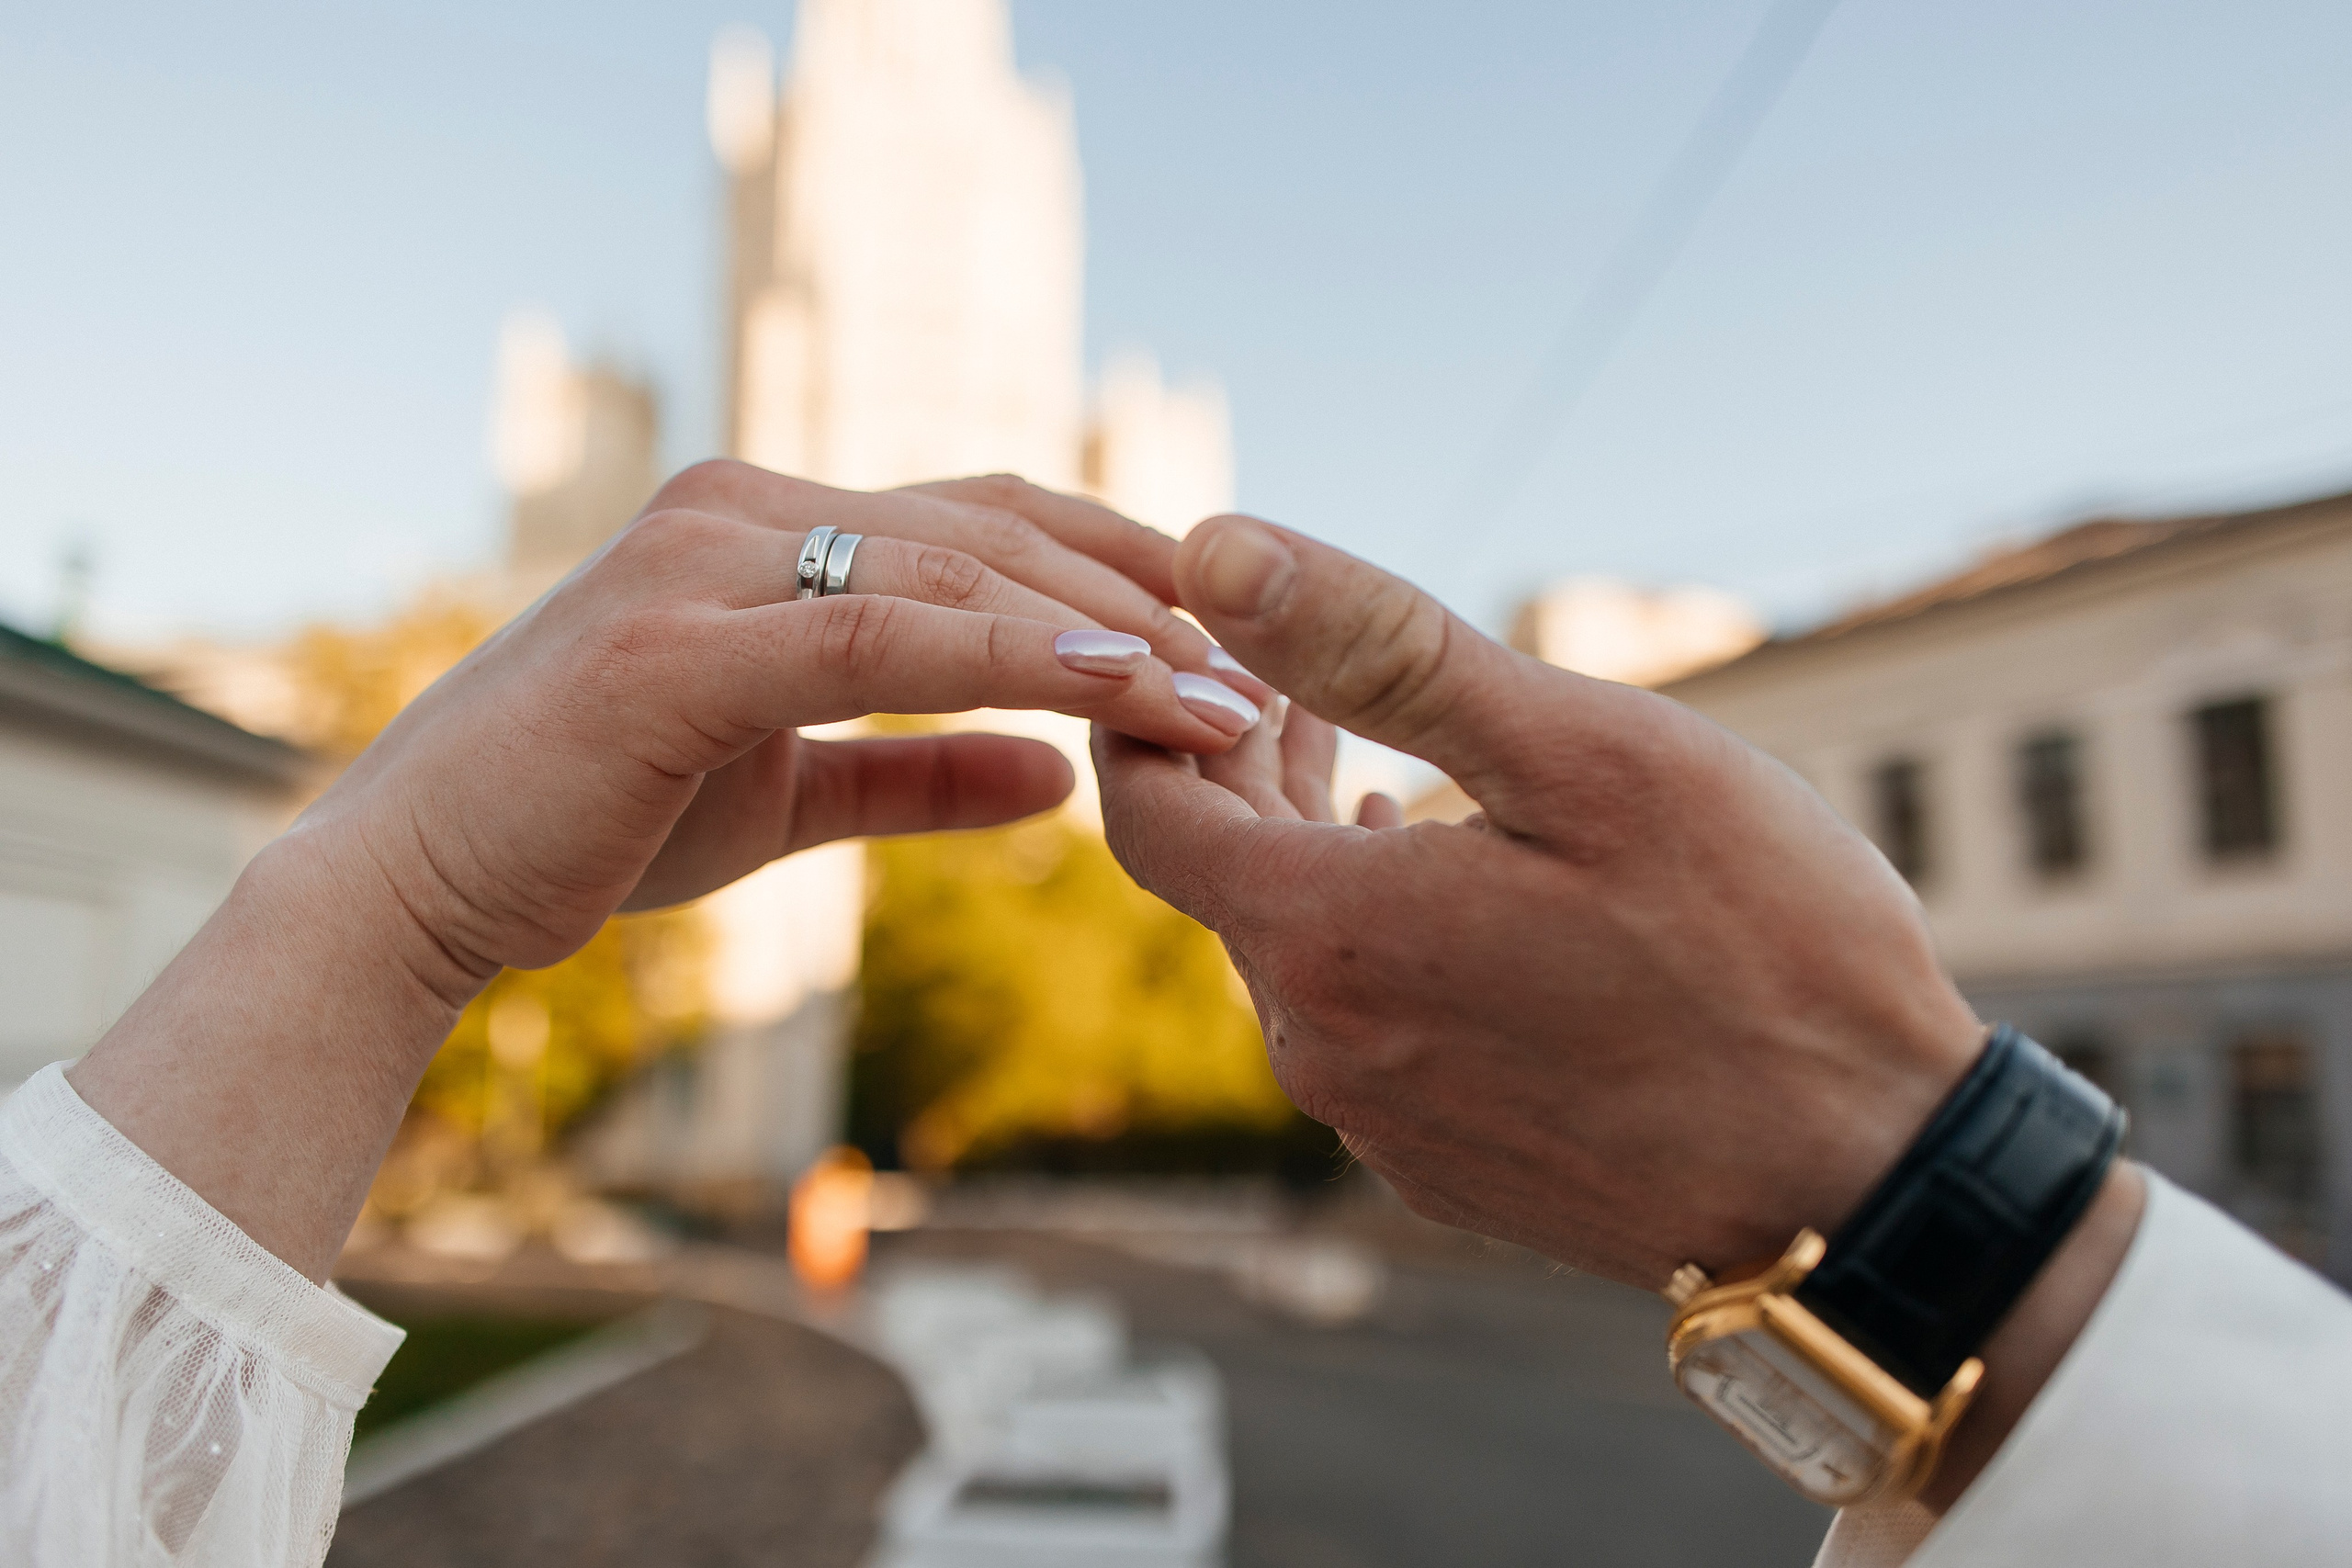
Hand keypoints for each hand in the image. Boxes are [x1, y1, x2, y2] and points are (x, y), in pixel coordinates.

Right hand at [327, 462, 1268, 966]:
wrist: (416, 885)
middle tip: (1270, 669)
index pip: (986, 520)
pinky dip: (1008, 657)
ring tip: (1228, 699)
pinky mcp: (678, 643)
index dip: (1119, 572)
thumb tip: (1064, 772)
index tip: (1232, 640)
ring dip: (1108, 631)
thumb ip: (927, 770)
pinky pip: (880, 633)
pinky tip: (1112, 691)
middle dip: (1145, 599)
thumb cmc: (594, 823)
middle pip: (995, 528)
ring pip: (957, 567)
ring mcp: (705, 560)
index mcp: (769, 528)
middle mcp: (741, 510)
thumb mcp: (792, 793)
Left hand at [1098, 512, 1985, 1283]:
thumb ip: (1382, 652)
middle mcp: (1324, 1054)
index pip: (1149, 817)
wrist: (1874, 1178)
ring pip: (1298, 960)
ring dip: (1317, 856)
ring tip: (1376, 771)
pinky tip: (1450, 895)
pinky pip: (1366, 1034)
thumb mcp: (1582, 756)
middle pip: (1225, 885)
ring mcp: (1385, 1127)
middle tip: (1304, 681)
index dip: (1157, 718)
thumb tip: (1213, 552)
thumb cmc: (1757, 945)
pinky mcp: (1448, 1171)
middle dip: (1248, 772)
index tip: (1209, 651)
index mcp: (1328, 942)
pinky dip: (1378, 944)